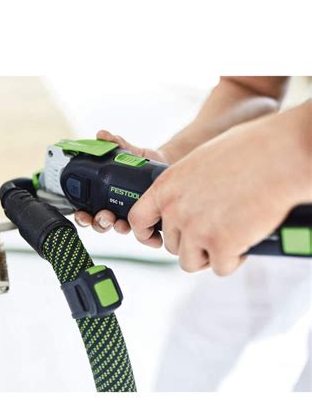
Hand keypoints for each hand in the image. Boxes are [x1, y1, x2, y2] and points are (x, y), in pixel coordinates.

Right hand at [74, 129, 167, 233]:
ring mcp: (128, 214)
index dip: (81, 215)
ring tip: (120, 222)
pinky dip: (140, 231)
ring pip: (117, 228)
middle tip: (104, 216)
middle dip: (98, 223)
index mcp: (102, 194)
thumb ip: (115, 143)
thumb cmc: (141, 160)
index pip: (86, 209)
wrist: (165, 164)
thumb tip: (102, 134)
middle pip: (99, 223)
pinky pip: (140, 229)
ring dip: (116, 227)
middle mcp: (113, 207)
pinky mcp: (145, 218)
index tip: (82, 213)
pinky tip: (142, 226)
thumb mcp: (128, 151)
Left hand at [128, 104, 310, 275]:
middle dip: (191, 243)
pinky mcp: (220, 245)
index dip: (146, 234)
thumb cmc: (248, 151)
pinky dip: (233, 260)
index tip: (156, 239)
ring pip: (190, 262)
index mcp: (166, 187)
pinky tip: (244, 244)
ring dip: (208, 256)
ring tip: (228, 241)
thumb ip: (186, 188)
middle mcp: (175, 210)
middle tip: (214, 232)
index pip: (138, 219)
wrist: (280, 155)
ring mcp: (196, 229)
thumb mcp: (201, 163)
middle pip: (171, 245)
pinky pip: (220, 267)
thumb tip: (188, 205)